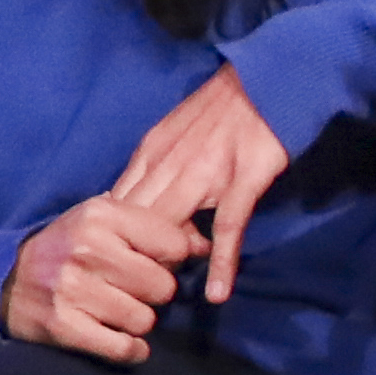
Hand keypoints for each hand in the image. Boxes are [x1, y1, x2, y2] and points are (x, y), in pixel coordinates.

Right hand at [2, 193, 194, 363]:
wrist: (2, 278)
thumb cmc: (65, 248)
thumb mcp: (100, 220)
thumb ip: (150, 228)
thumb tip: (206, 246)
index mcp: (100, 215)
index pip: (173, 244)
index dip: (172, 258)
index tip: (156, 263)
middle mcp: (87, 249)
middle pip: (163, 286)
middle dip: (154, 294)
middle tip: (133, 291)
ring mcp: (73, 289)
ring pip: (144, 320)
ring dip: (138, 322)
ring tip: (117, 312)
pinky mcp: (63, 325)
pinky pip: (122, 347)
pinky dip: (129, 350)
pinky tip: (123, 342)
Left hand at [109, 67, 297, 302]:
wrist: (265, 82)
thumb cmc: (219, 109)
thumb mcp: (171, 132)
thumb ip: (153, 169)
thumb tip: (134, 207)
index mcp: (150, 152)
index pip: (118, 203)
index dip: (113, 237)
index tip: (110, 262)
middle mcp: (169, 164)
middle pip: (136, 220)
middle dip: (131, 254)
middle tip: (133, 286)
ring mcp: (205, 174)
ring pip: (171, 225)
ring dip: (167, 260)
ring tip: (164, 291)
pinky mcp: (241, 182)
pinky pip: (227, 228)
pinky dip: (221, 262)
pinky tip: (217, 291)